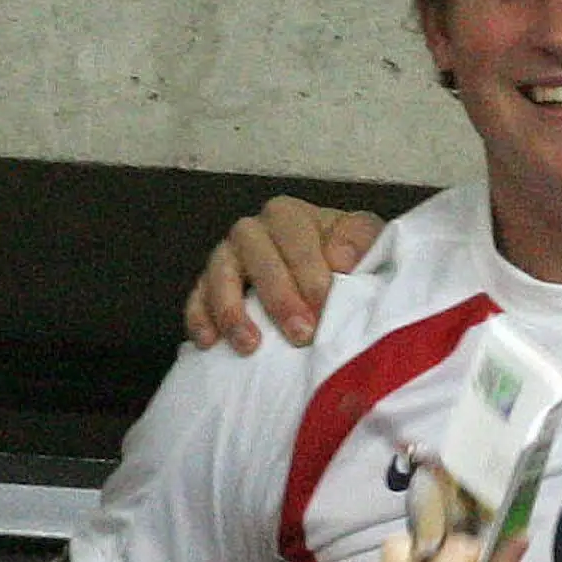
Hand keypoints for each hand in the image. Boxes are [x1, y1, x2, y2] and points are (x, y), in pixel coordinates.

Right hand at [185, 198, 386, 352]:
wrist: (329, 275)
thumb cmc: (346, 257)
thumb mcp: (365, 239)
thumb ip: (360, 239)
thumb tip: (340, 259)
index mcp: (289, 215)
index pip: (294, 236)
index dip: (308, 271)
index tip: (323, 305)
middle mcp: (252, 230)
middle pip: (255, 255)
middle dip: (278, 296)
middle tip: (300, 334)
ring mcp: (226, 257)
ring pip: (219, 274)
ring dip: (232, 310)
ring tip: (250, 346)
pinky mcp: (208, 285)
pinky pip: (195, 297)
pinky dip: (199, 318)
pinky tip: (208, 343)